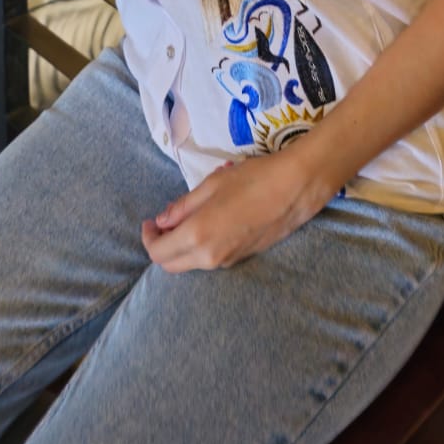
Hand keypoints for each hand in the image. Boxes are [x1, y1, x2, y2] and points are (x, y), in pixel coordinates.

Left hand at [142, 153, 325, 272]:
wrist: (296, 188)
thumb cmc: (253, 179)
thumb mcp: (212, 185)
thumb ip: (183, 206)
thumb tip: (162, 221)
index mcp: (198, 235)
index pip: (159, 252)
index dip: (148, 238)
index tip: (149, 221)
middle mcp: (210, 256)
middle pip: (172, 265)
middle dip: (161, 246)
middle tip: (162, 223)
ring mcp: (228, 261)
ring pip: (191, 263)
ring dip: (180, 247)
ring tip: (186, 219)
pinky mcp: (242, 259)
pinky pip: (210, 259)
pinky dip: (199, 248)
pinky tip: (208, 223)